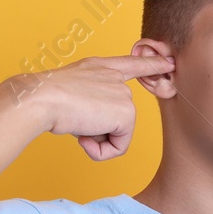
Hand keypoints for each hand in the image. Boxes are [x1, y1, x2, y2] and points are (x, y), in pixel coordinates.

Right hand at [12, 54, 174, 160]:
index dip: (151, 64)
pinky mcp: (127, 113)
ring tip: (77, 123)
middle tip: (74, 118)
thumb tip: (94, 128)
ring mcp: (124, 94)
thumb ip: (90, 102)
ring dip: (95, 138)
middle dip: (96, 128)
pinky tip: (85, 137)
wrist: (42, 99)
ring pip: (118, 133)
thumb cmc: (45, 98)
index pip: (131, 64)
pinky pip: (119, 147)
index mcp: (100, 67)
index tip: (170, 62)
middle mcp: (115, 77)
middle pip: (118, 117)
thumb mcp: (70, 92)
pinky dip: (101, 150)